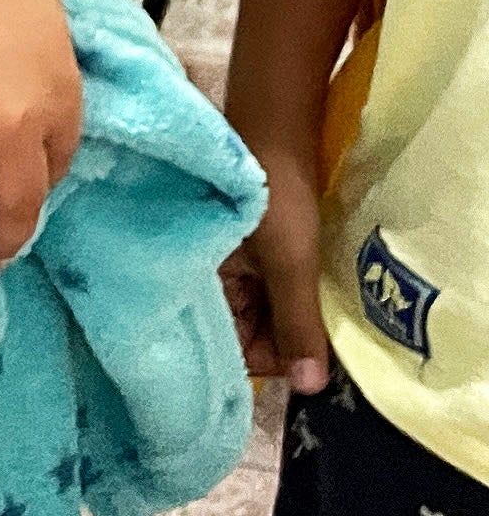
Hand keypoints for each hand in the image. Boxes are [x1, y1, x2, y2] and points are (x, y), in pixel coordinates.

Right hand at [222, 140, 331, 397]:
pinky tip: (306, 282)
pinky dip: (285, 292)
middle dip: (281, 338)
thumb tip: (308, 389)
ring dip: (287, 313)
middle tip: (319, 323)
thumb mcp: (291, 263)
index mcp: (196, 286)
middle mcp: (201, 282)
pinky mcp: (240, 250)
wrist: (275, 126)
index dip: (270, 357)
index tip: (307, 349)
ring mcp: (221, 265)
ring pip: (255, 313)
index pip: (227, 350)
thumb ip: (297, 326)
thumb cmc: (274, 194)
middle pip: (241, 335)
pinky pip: (261, 290)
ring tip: (315, 299)